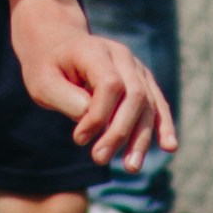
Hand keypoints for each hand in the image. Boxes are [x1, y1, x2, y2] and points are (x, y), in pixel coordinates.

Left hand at [10, 0, 174, 166]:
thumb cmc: (47, 67)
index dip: (99, 115)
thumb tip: (89, 116)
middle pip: (134, 95)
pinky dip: (163, 126)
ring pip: (148, 104)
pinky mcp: (142, 81)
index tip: (79, 138)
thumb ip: (65, 98)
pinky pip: (157, 104)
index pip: (110, 85)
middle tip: (99, 158)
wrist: (58, 45)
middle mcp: (121, 56)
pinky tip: (170, 147)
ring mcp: (135, 67)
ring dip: (141, 138)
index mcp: (95, 51)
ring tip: (131, 167)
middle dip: (120, 132)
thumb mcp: (42, 82)